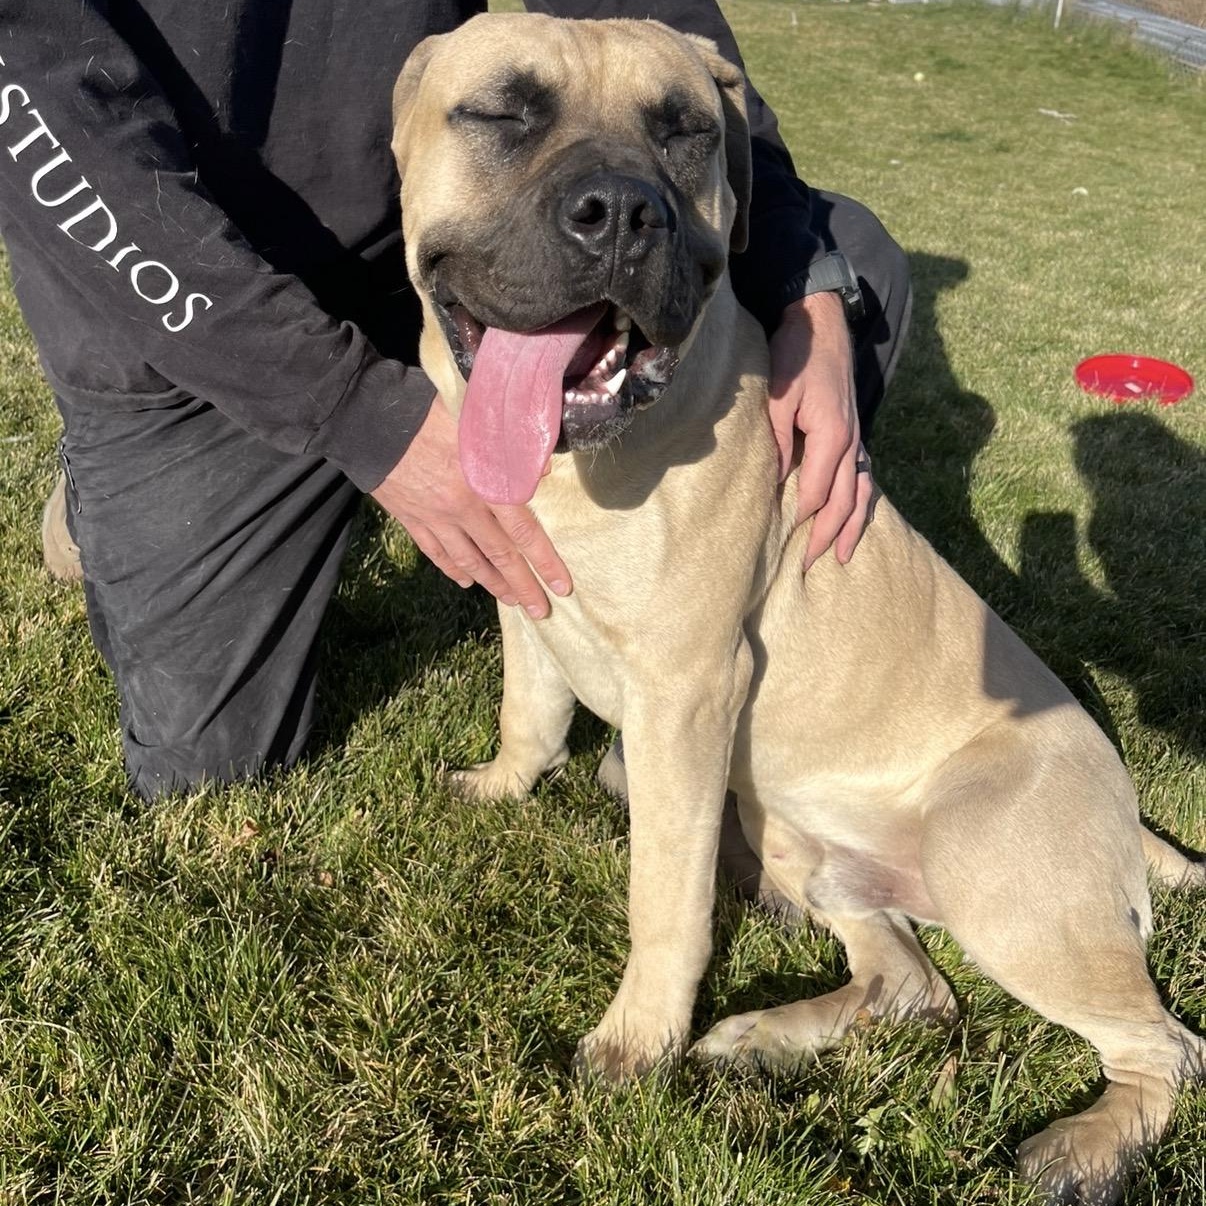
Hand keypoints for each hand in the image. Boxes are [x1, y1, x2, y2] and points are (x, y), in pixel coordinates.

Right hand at [371, 400, 570, 617]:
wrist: (369, 419)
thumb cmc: (430, 412)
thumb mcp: (479, 421)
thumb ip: (514, 447)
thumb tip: (543, 469)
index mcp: (485, 485)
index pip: (524, 532)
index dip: (544, 561)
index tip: (561, 586)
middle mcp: (462, 509)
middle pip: (500, 555)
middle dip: (523, 586)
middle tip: (540, 611)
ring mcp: (434, 517)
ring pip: (469, 560)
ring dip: (492, 584)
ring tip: (511, 602)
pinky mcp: (410, 517)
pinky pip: (435, 551)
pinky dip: (452, 569)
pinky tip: (465, 581)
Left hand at [767, 291, 873, 569]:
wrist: (822, 322)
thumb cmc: (796, 356)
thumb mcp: (778, 396)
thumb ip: (777, 439)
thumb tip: (775, 481)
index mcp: (832, 434)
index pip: (816, 490)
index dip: (800, 516)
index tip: (783, 540)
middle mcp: (851, 441)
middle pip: (844, 500)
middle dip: (828, 535)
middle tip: (809, 565)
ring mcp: (857, 438)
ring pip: (861, 492)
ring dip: (852, 527)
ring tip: (843, 557)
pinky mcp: (854, 433)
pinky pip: (864, 476)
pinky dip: (861, 502)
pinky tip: (855, 519)